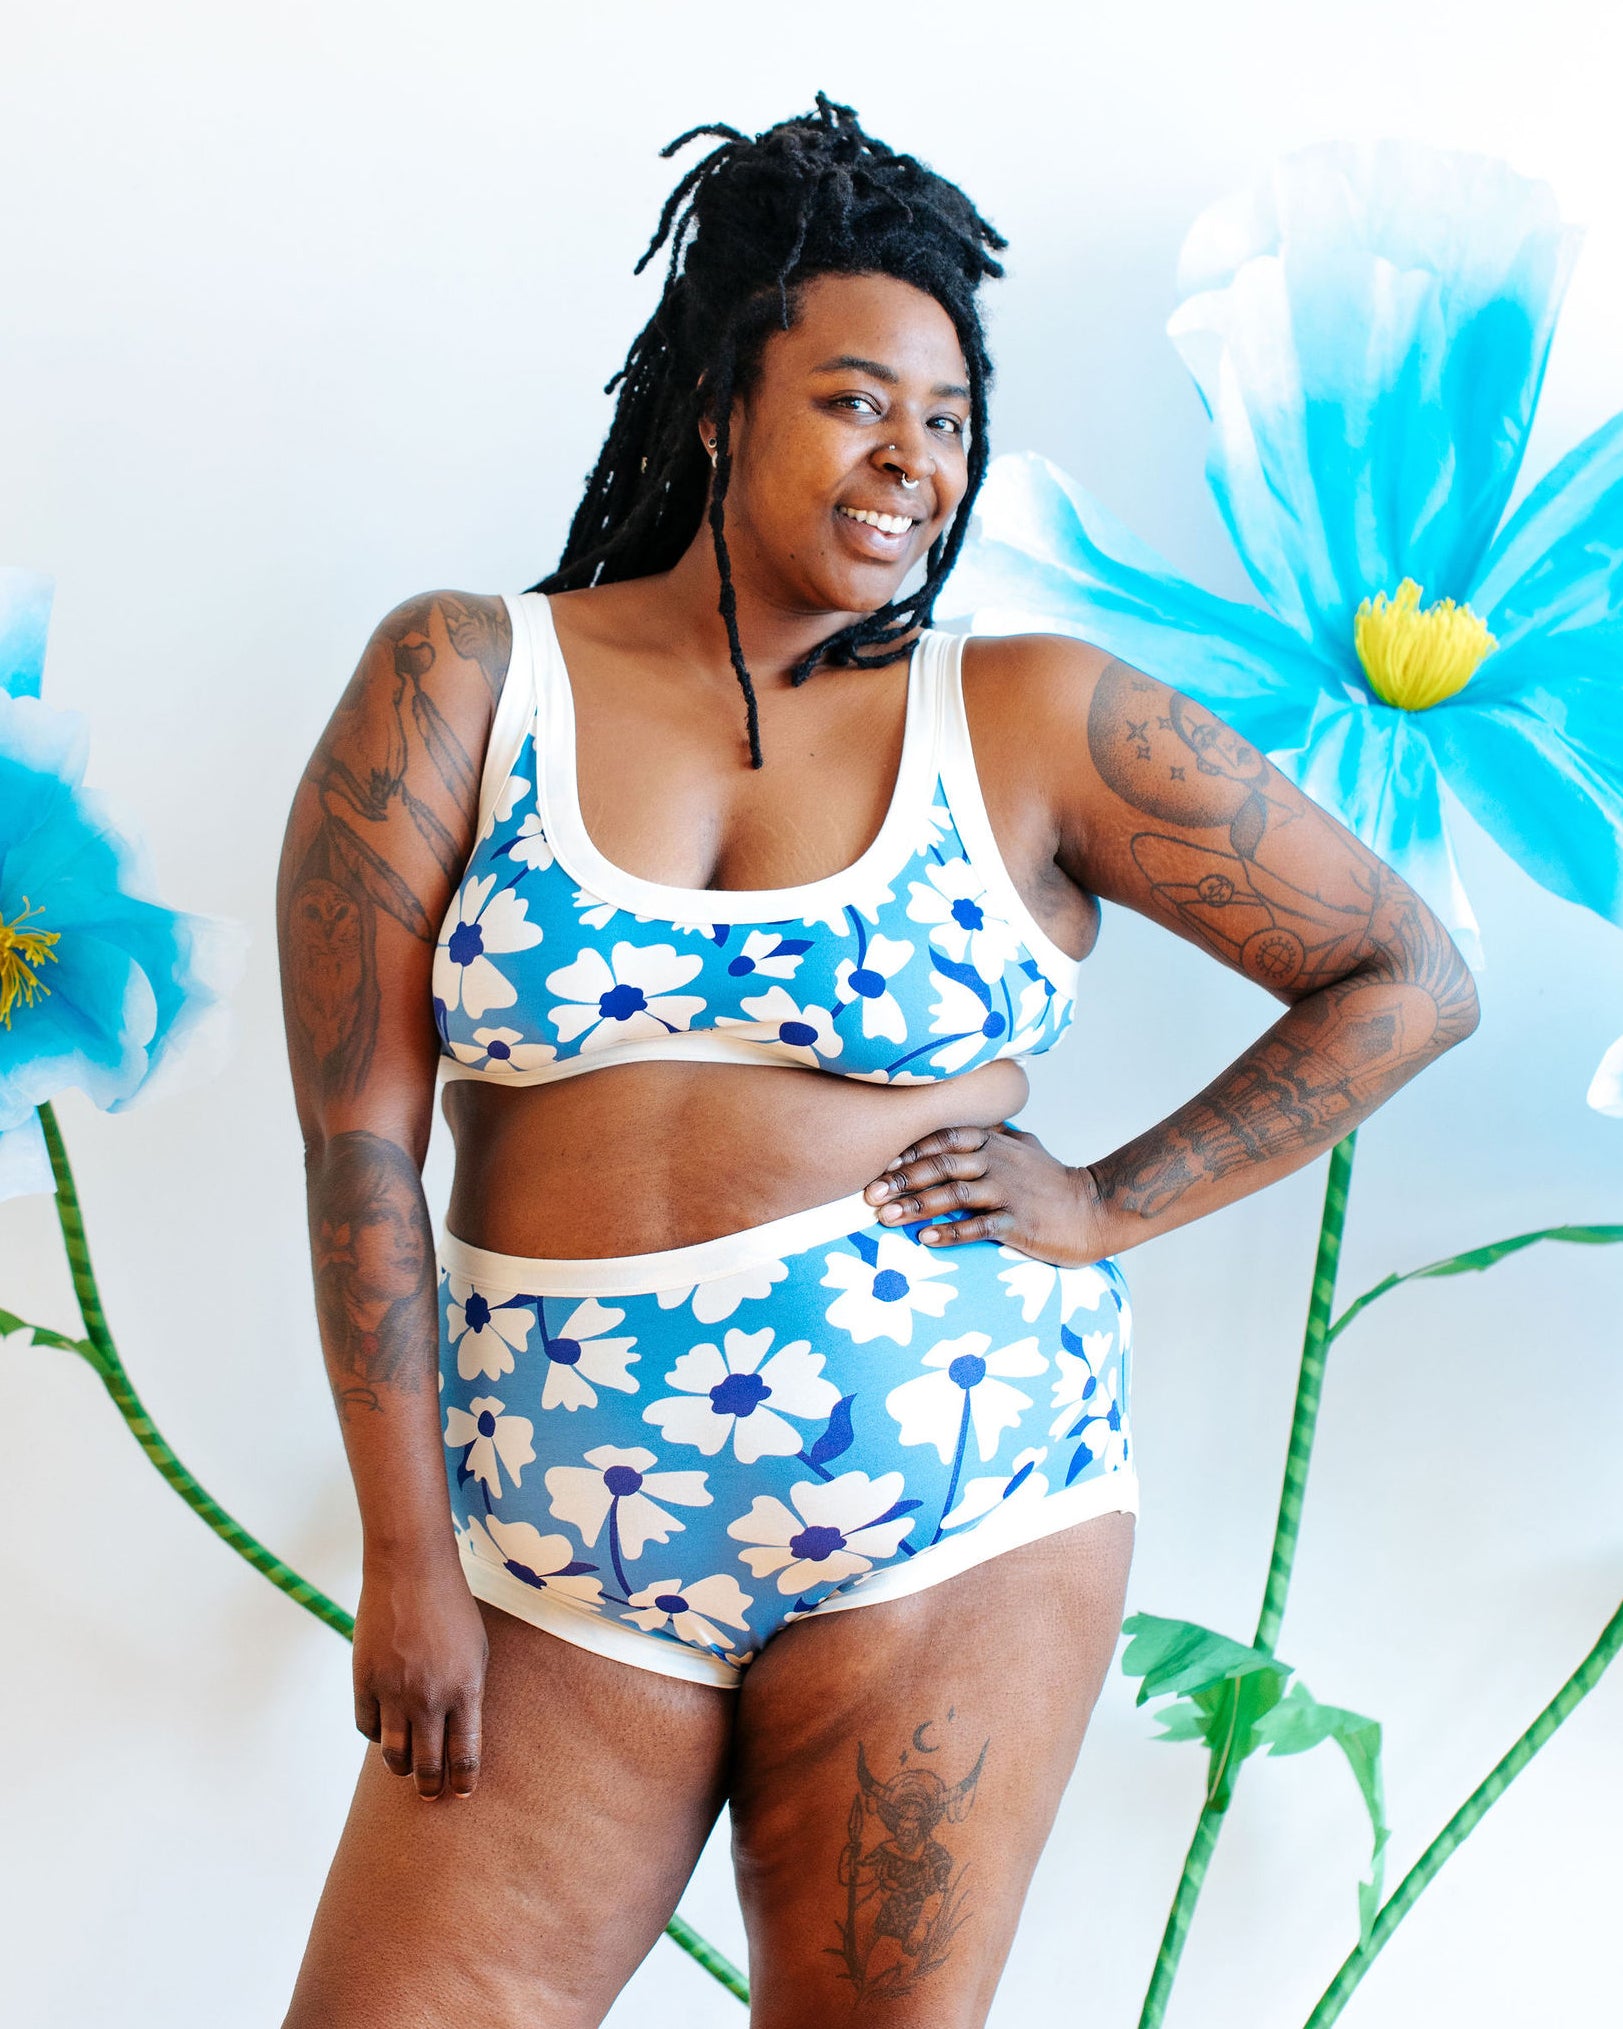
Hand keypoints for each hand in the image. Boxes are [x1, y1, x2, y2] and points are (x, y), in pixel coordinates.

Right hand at [353, 1548, 488, 1800]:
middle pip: (427, 1764)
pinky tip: (384, 1732)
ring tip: (407, 1770)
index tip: (463, 1792)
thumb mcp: (477, 1650)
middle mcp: (429, 1697)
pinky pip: (367, 1727)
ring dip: (401, 1768)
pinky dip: (376, 1735)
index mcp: (465, 1689)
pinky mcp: (364, 1681)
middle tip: (430, 1793)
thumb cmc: (452, 1609)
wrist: (411, 1571)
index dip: (463, 1780)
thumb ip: (468, 1694)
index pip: (465, 1754)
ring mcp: (393, 1691)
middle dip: (430, 1786)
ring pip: (393, 1754)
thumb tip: (458, 1736)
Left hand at [863, 1122, 1112, 1266]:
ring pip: (954, 1193)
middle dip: (902, 1179)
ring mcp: (1008, 1192)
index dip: (911, 1149)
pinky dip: (951, 1232)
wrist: (1097, 1209)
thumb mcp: (1026, 1147)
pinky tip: (926, 1239)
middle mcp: (998, 1163)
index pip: (944, 1137)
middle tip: (870, 1195)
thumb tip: (974, 1124)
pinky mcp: (1019, 1222)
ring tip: (886, 1218)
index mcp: (995, 1144)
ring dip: (916, 1206)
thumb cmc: (1055, 1182)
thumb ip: (996, 1134)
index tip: (882, 1165)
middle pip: (941, 1165)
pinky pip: (979, 1226)